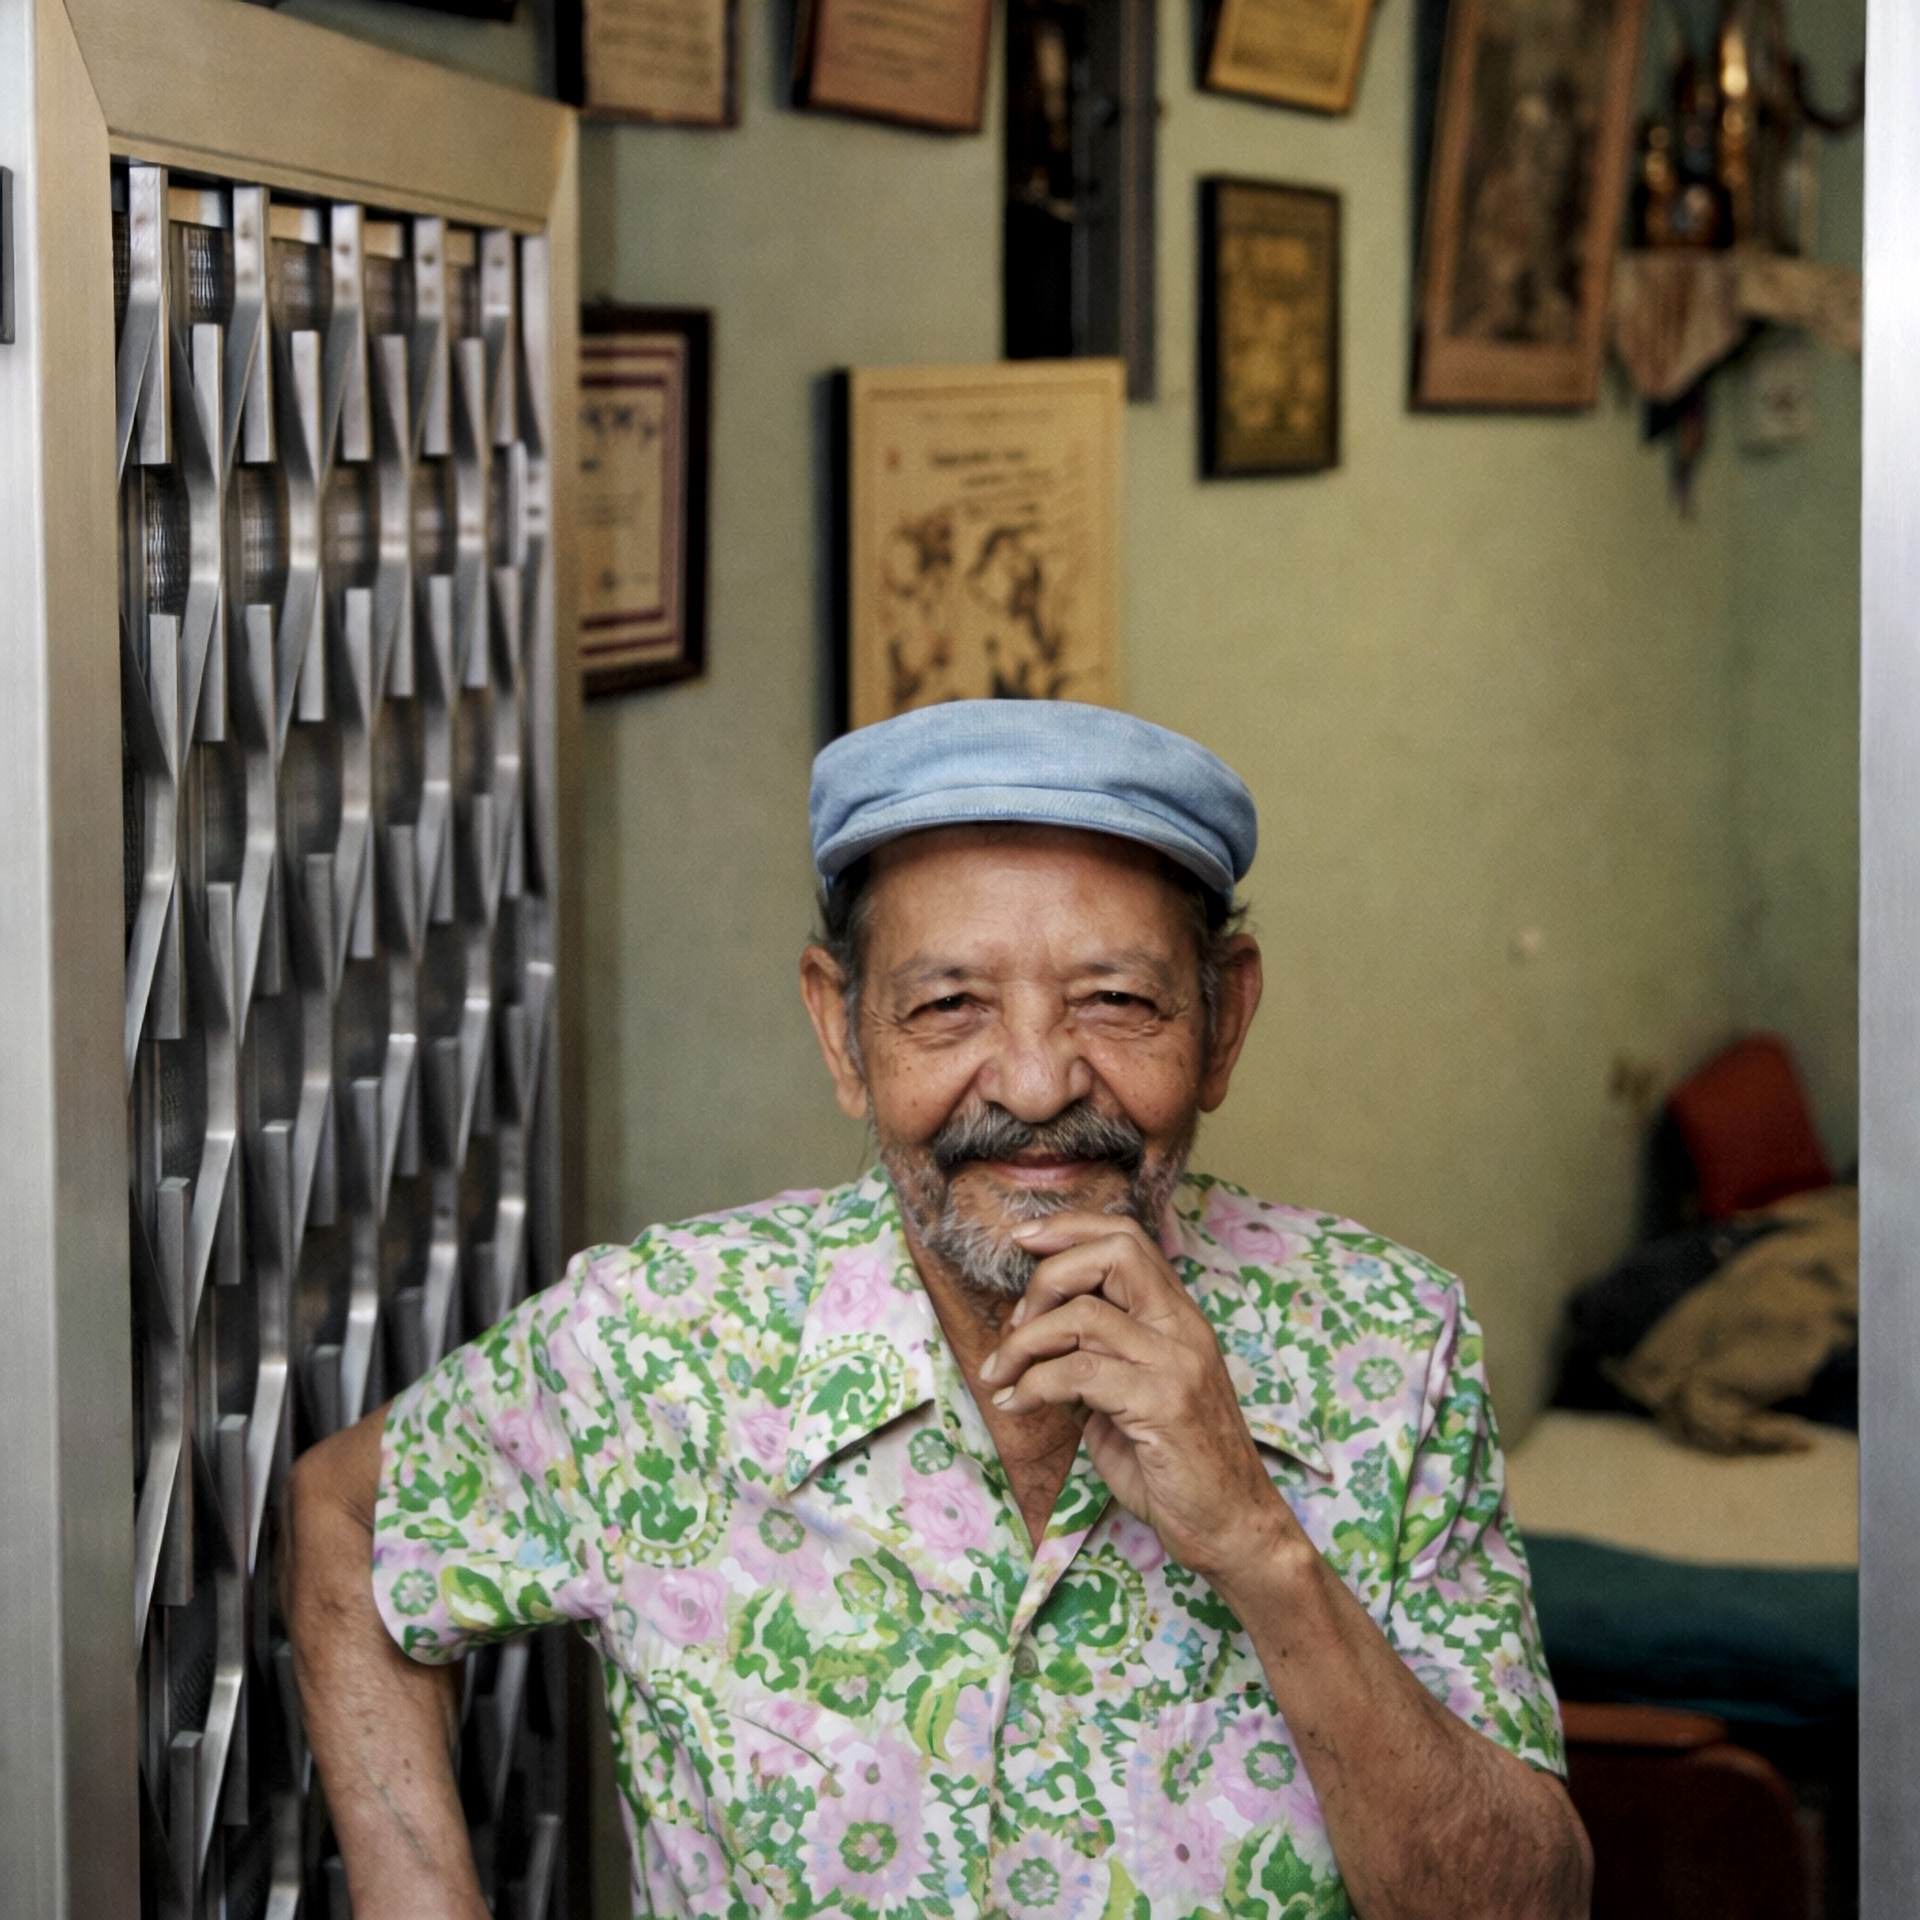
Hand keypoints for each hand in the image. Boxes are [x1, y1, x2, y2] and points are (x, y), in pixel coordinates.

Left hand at [977, 1212, 1298, 1579]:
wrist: (1231, 1525)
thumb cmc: (1177, 1465)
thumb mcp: (1131, 1397)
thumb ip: (1095, 1358)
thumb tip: (1031, 1338)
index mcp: (1179, 1318)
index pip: (1128, 1238)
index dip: (1070, 1229)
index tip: (1022, 1239)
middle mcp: (1183, 1328)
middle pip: (1112, 1254)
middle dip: (1046, 1278)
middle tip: (1014, 1326)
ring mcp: (1176, 1363)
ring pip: (1083, 1314)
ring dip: (1022, 1344)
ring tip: (1000, 1376)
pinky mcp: (1162, 1404)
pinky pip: (1078, 1371)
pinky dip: (1032, 1386)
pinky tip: (1017, 1406)